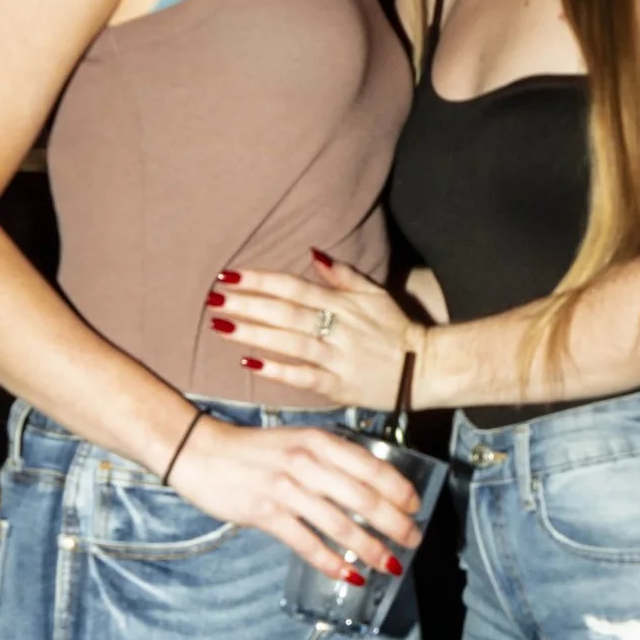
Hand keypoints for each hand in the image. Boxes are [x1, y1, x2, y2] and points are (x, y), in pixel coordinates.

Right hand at [168, 413, 421, 578]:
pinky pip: (307, 543)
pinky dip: (331, 561)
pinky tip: (349, 574)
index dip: (399, 490)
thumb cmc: (254, 450)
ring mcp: (286, 488)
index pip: (371, 467)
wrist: (200, 452)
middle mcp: (307, 463)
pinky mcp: (266, 512)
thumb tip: (368, 487)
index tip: (415, 507)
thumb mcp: (297, 441)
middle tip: (412, 540)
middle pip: (363, 498)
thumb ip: (330, 459)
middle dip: (394, 524)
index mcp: (319, 441)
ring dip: (370, 548)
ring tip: (390, 564)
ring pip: (340, 524)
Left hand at [207, 251, 415, 406]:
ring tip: (221, 326)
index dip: (260, 280)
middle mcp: (337, 328)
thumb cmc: (396, 329)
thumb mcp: (374, 294)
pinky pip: (303, 377)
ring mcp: (336, 358)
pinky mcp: (338, 386)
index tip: (229, 276)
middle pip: (284, 312)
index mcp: (342, 303)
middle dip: (247, 305)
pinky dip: (277, 370)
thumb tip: (313, 253)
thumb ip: (343, 275)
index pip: (293, 287)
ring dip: (253, 334)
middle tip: (213, 299)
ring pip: (288, 342)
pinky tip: (249, 363)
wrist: (425, 368)